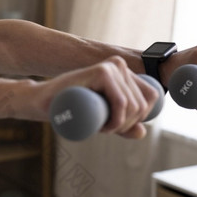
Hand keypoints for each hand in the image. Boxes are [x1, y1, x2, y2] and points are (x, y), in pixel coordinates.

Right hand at [46, 56, 161, 138]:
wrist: (46, 102)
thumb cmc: (73, 109)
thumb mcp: (103, 118)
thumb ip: (123, 124)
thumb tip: (143, 131)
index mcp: (125, 72)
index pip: (151, 97)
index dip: (138, 118)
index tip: (117, 126)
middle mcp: (120, 65)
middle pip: (142, 104)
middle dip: (127, 125)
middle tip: (105, 129)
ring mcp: (111, 66)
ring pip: (133, 106)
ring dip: (120, 126)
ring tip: (100, 127)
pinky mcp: (102, 71)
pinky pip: (121, 102)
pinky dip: (116, 120)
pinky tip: (102, 126)